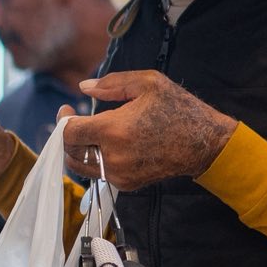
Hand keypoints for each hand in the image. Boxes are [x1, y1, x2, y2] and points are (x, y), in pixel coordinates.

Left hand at [61, 72, 236, 190]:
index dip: (63, 120)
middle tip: (74, 120)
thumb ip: (111, 84)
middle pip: (70, 151)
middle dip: (68, 135)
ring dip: (79, 149)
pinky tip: (107, 144)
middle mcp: (112, 156)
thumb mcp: (148, 83)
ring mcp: (119, 174)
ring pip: (81, 166)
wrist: (204, 143)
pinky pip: (99, 173)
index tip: (67, 110)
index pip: (68, 133)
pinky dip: (95, 159)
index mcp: (113, 130)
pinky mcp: (127, 183)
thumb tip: (84, 88)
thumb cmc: (178, 109)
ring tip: (88, 132)